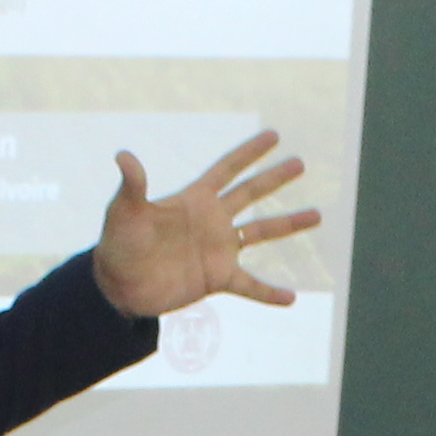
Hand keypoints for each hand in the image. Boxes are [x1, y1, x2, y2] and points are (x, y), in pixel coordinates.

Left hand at [88, 131, 316, 318]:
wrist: (119, 286)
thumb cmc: (119, 245)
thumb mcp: (125, 213)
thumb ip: (133, 186)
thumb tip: (123, 156)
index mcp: (194, 199)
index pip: (227, 169)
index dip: (249, 152)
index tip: (274, 136)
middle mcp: (212, 220)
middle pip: (250, 194)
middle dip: (275, 178)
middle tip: (300, 163)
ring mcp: (217, 249)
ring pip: (261, 233)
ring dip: (288, 225)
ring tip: (317, 215)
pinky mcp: (217, 278)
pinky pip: (250, 286)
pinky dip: (270, 293)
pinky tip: (292, 298)